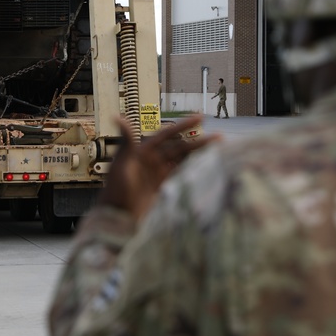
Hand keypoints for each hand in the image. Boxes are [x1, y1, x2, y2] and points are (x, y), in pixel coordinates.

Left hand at [98, 114, 218, 220]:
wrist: (116, 218)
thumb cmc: (115, 190)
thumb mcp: (121, 164)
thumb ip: (126, 141)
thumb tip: (118, 116)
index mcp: (143, 151)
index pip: (168, 134)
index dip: (184, 125)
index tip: (201, 118)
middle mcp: (152, 160)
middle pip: (180, 148)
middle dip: (199, 142)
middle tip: (219, 138)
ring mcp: (158, 174)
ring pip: (183, 161)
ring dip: (199, 156)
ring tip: (218, 152)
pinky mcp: (163, 188)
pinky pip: (181, 176)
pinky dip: (193, 172)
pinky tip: (207, 169)